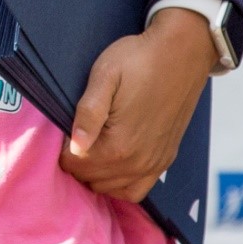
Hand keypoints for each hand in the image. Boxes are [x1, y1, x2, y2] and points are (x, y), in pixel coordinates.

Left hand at [59, 8, 216, 200]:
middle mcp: (138, 163)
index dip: (61, 150)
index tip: (62, 129)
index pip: (74, 166)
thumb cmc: (138, 60)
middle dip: (76, 162)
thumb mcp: (104, 76)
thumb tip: (75, 147)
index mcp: (119, 144)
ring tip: (89, 147)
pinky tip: (112, 163)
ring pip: (112, 188)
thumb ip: (88, 113)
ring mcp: (154, 164)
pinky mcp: (166, 160)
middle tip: (74, 134)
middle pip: (91, 180)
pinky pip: (137, 190)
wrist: (181, 53)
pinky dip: (120, 183)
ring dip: (96, 174)